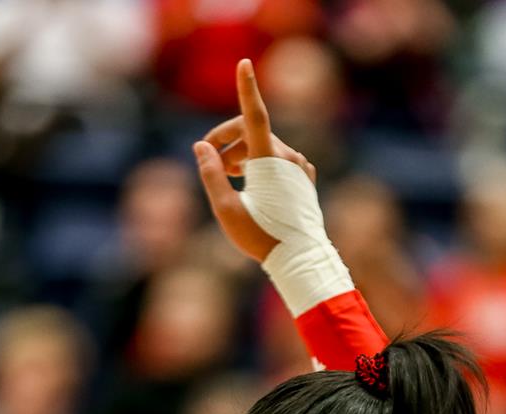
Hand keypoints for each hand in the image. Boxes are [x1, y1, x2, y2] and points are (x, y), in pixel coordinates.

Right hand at [192, 58, 318, 262]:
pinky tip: (249, 184)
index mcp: (269, 161)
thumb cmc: (261, 236)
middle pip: (250, 131)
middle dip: (226, 140)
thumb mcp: (225, 208)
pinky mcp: (304, 176)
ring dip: (240, 153)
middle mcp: (288, 157)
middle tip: (208, 161)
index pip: (254, 116)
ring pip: (263, 145)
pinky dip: (259, 162)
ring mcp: (300, 166)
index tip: (244, 64)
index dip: (247, 88)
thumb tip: (201, 147)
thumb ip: (210, 173)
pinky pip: (277, 158)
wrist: (300, 258)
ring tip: (225, 177)